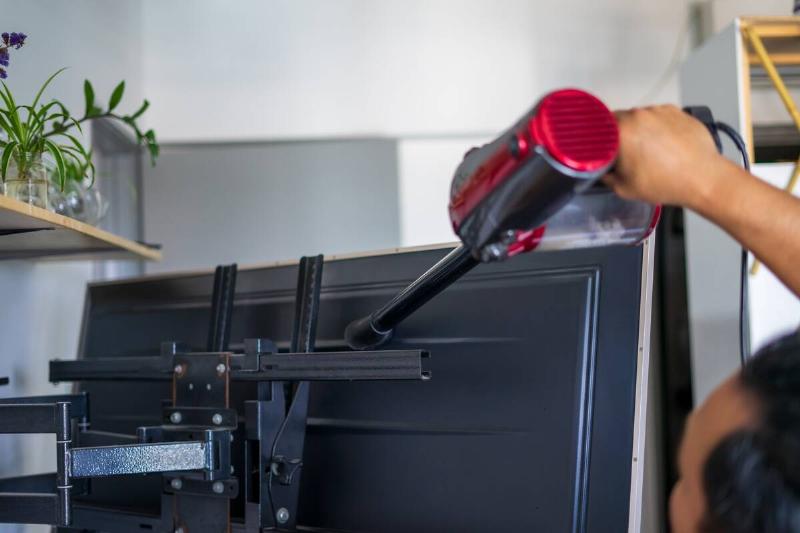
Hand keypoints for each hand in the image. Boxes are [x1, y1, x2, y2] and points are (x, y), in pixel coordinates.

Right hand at [604, 105, 726, 208]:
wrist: (703, 178)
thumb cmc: (664, 183)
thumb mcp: (624, 189)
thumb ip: (606, 176)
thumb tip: (602, 170)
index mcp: (622, 130)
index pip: (598, 126)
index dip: (597, 138)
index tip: (600, 148)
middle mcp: (640, 114)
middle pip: (620, 119)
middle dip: (619, 134)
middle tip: (625, 153)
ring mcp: (660, 110)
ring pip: (641, 118)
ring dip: (640, 130)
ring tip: (650, 150)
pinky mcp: (678, 112)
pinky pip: (660, 117)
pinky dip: (658, 128)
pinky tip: (664, 145)